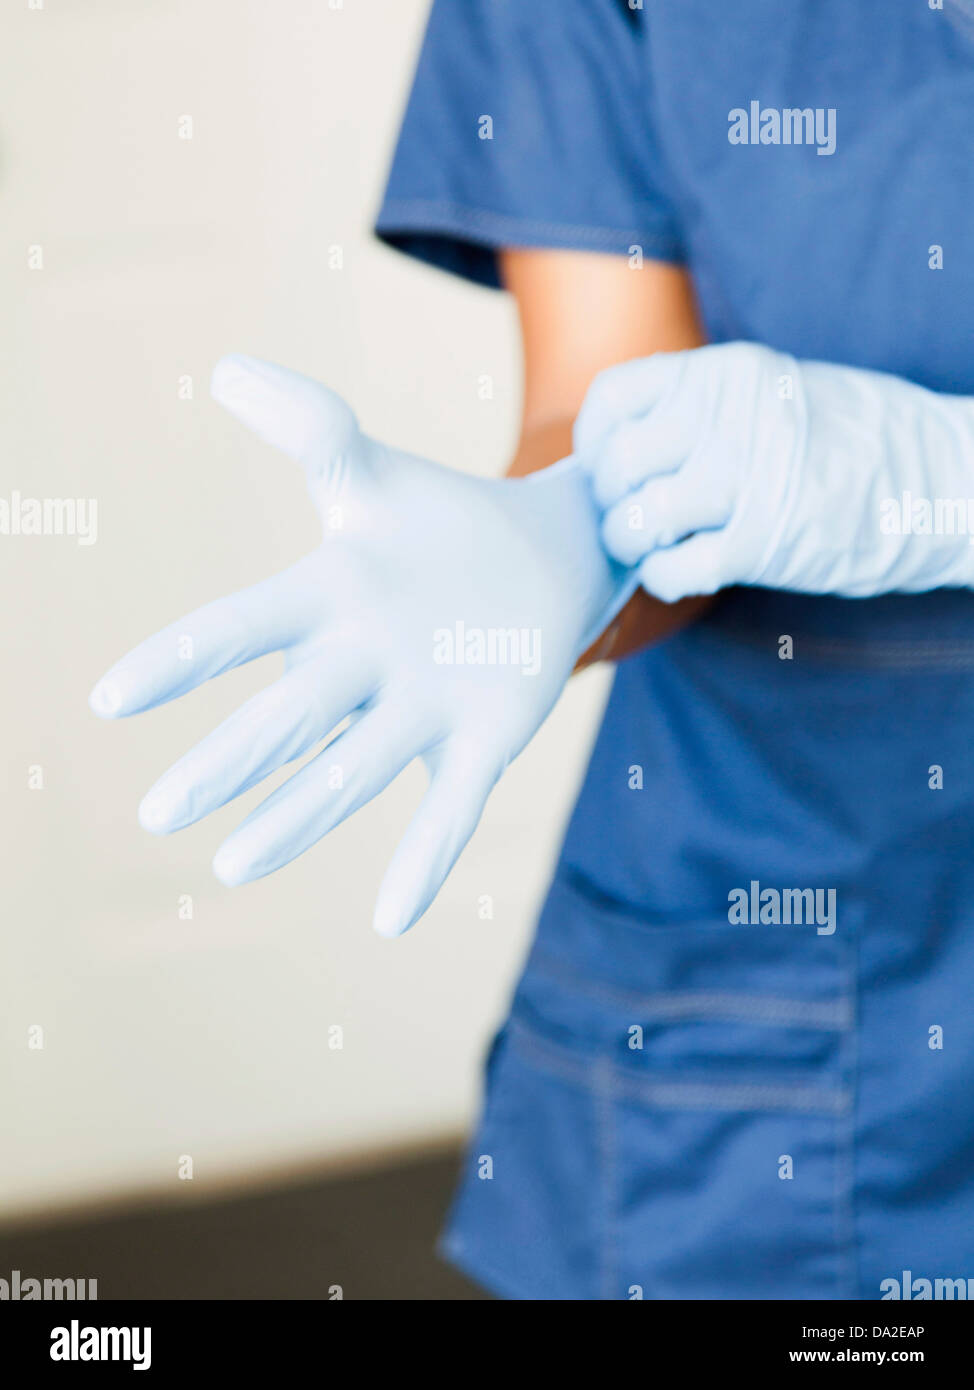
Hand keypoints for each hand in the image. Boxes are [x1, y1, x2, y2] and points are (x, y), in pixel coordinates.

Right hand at [89, 356, 630, 935]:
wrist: (543, 558)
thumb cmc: (437, 523)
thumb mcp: (373, 473)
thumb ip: (311, 429)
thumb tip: (227, 369)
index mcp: (330, 600)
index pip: (243, 629)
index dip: (181, 658)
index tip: (110, 696)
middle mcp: (367, 664)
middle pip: (288, 716)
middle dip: (228, 761)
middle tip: (159, 814)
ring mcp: (428, 707)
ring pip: (355, 771)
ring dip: (298, 817)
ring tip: (235, 866)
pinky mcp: (487, 739)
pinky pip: (452, 806)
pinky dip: (425, 858)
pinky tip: (394, 917)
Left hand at [575, 341, 973, 601]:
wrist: (939, 476)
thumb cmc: (851, 438)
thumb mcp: (772, 391)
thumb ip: (702, 408)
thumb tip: (623, 448)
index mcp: (724, 373)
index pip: (615, 398)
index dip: (595, 442)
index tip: (605, 467)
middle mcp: (726, 419)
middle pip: (618, 465)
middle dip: (610, 501)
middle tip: (629, 515)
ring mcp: (744, 480)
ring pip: (637, 519)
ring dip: (632, 542)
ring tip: (652, 546)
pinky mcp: (762, 543)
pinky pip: (673, 568)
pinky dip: (663, 577)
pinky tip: (680, 571)